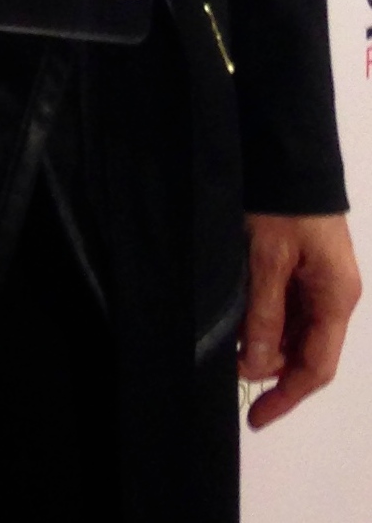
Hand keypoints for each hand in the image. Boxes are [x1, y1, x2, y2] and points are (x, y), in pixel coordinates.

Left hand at [239, 211, 360, 427]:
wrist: (289, 150)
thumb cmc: (283, 204)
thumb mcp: (268, 259)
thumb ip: (264, 313)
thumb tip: (256, 365)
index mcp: (336, 298)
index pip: (316, 367)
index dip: (286, 397)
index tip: (256, 416)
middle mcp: (334, 295)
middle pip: (306, 351)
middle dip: (270, 367)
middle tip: (230, 368)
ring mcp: (321, 280)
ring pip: (295, 331)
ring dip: (265, 342)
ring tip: (230, 344)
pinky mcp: (305, 265)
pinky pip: (289, 306)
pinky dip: (266, 319)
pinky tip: (241, 318)